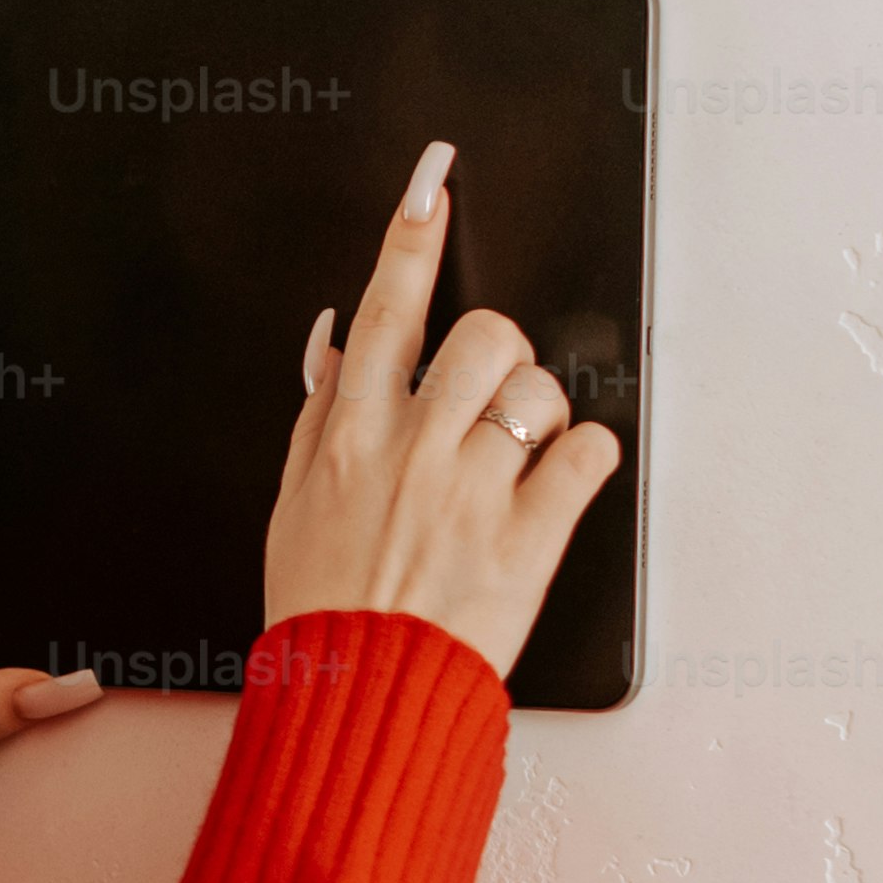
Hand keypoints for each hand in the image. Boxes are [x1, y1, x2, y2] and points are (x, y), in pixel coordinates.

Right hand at [265, 139, 624, 674]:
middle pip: (484, 334)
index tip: (433, 185)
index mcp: (349, 435)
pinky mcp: (528, 539)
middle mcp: (412, 451)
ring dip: (539, 409)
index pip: (384, 309)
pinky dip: (586, 459)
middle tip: (492, 393)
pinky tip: (559, 482)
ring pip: (538, 390)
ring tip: (519, 455)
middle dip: (499, 350)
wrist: (357, 696)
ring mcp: (473, 493)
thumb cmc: (324, 606)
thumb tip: (337, 341)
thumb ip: (319, 415)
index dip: (410, 238)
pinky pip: (588, 455)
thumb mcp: (294, 501)